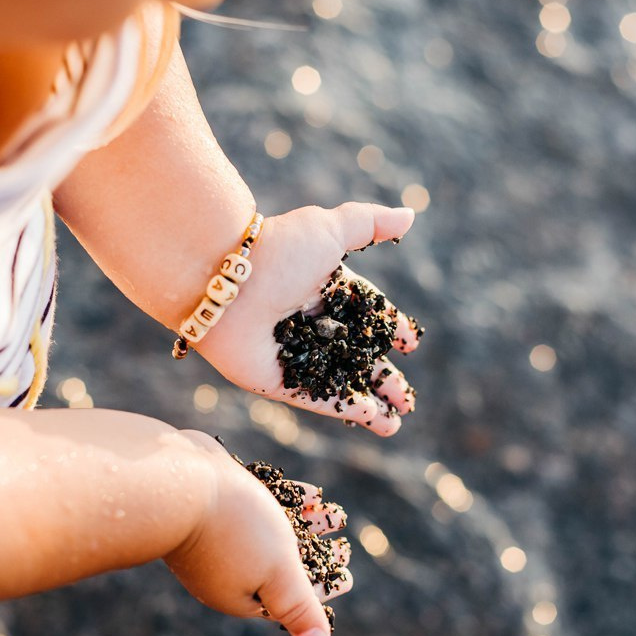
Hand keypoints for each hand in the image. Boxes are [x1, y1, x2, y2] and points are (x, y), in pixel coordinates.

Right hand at [163, 432, 351, 635]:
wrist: (174, 480)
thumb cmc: (233, 530)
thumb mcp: (278, 572)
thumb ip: (298, 607)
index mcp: (241, 595)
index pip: (291, 598)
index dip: (323, 587)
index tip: (348, 576)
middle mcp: (225, 571)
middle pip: (282, 566)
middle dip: (316, 555)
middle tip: (344, 546)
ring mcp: (215, 538)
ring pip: (272, 534)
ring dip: (306, 525)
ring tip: (332, 511)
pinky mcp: (211, 505)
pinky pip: (257, 508)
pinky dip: (287, 502)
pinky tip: (310, 492)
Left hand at [193, 203, 422, 436]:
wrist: (225, 283)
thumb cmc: (277, 251)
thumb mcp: (330, 229)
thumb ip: (371, 223)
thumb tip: (410, 215)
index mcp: (323, 286)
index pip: (363, 311)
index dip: (387, 328)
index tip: (409, 343)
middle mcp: (309, 321)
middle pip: (356, 354)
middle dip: (384, 375)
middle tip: (406, 395)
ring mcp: (294, 354)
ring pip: (341, 381)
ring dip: (370, 401)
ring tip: (397, 420)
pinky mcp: (279, 380)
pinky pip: (319, 399)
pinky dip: (347, 410)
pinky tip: (374, 420)